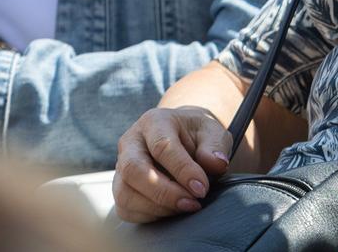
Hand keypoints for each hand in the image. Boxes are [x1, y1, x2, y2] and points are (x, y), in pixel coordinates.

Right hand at [112, 106, 235, 222]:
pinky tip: (171, 211)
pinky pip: (125, 210)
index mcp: (154, 122)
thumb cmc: (198, 136)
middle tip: (192, 203)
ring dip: (157, 207)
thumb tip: (217, 164)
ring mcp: (121, 166)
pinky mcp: (120, 188)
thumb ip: (215, 147)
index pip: (161, 147)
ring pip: (125, 194)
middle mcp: (131, 142)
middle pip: (134, 170)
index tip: (202, 189)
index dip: (182, 171)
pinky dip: (149, 216)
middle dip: (164, 193)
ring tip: (185, 207)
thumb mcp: (213, 132)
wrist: (184, 139)